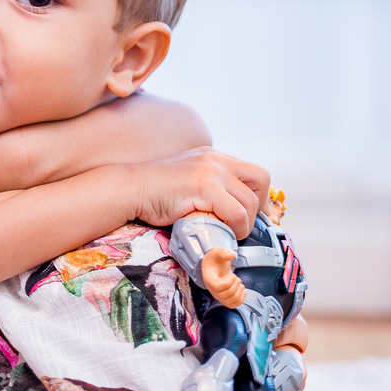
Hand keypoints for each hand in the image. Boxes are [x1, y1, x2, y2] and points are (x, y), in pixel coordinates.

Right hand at [130, 146, 266, 237]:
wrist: (129, 189)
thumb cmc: (154, 193)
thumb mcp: (188, 182)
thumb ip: (209, 189)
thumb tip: (230, 213)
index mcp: (213, 157)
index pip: (255, 173)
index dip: (258, 197)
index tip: (250, 218)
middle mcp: (216, 159)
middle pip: (261, 181)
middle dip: (258, 208)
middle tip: (242, 225)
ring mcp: (211, 171)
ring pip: (250, 202)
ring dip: (244, 223)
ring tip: (227, 233)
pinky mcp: (204, 186)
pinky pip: (236, 213)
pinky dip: (234, 228)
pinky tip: (221, 233)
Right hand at [202, 248, 245, 307]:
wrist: (214, 267)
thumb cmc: (214, 261)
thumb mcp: (217, 253)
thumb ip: (223, 252)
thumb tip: (231, 255)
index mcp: (209, 280)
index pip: (218, 286)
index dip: (229, 281)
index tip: (232, 275)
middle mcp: (213, 290)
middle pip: (225, 295)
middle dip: (235, 286)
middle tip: (237, 278)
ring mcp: (219, 296)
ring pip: (230, 302)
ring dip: (239, 293)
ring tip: (239, 284)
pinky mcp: (225, 299)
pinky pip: (234, 305)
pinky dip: (241, 299)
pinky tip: (241, 290)